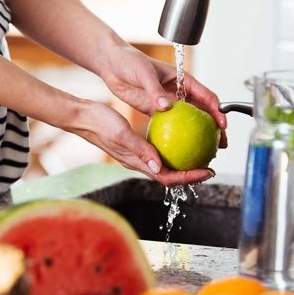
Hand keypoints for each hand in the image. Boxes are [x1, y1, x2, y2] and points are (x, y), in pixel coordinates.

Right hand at [71, 101, 216, 185]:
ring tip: (201, 154)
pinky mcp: (136, 146)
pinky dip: (174, 148)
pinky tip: (182, 136)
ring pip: (166, 164)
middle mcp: (139, 162)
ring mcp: (137, 155)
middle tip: (210, 166)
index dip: (189, 177)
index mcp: (136, 163)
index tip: (207, 172)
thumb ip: (140, 150)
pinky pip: (159, 151)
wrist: (83, 116)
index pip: (168, 177)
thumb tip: (159, 167)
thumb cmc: (99, 123)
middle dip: (191, 174)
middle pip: (170, 175)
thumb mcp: (121, 134)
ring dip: (184, 163)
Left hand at [99, 44, 227, 148]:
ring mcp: (168, 102)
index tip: (223, 125)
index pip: (206, 96)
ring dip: (198, 136)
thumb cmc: (130, 62)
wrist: (113, 64)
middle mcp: (178, 92)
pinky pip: (170, 125)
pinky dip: (177, 136)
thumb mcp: (144, 74)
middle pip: (203, 112)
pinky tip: (179, 150)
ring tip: (206, 153)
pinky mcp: (155, 110)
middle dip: (215, 128)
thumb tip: (165, 107)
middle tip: (221, 145)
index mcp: (182, 79)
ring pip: (189, 121)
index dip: (218, 111)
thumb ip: (155, 90)